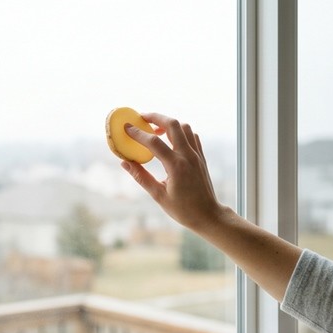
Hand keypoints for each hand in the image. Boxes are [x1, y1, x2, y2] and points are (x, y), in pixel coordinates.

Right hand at [119, 112, 230, 233]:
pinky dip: (180, 132)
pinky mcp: (201, 158)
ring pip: (185, 127)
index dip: (138, 133)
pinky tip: (170, 139)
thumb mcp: (158, 196)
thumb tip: (124, 163)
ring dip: (169, 123)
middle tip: (141, 118)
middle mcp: (188, 157)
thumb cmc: (184, 210)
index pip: (154, 142)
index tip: (126, 127)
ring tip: (155, 129)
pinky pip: (192, 136)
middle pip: (173, 124)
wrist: (208, 215)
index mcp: (176, 166)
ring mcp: (197, 156)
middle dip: (156, 117)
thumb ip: (141, 177)